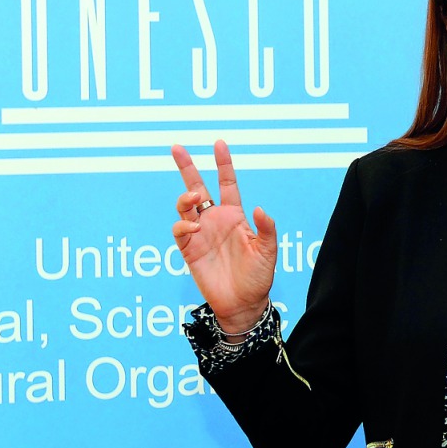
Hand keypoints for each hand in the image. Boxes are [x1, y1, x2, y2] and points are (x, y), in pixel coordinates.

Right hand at [171, 141, 277, 335]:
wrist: (243, 303)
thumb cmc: (258, 277)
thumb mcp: (269, 251)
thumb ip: (267, 229)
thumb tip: (260, 209)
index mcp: (234, 215)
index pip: (227, 183)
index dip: (223, 164)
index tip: (219, 144)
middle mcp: (215, 220)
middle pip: (197, 187)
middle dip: (187, 167)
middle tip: (177, 148)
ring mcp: (200, 234)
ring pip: (185, 206)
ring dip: (186, 198)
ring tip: (194, 198)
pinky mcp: (189, 250)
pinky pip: (180, 231)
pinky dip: (183, 225)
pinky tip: (194, 228)